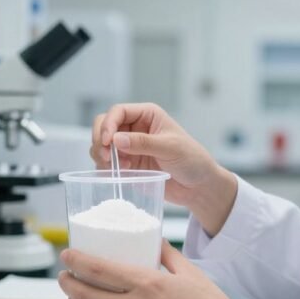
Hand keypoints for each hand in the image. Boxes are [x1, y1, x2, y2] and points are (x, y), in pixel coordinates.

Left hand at [58, 242, 242, 298]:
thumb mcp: (190, 272)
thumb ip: (166, 254)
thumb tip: (153, 240)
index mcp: (147, 285)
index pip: (98, 270)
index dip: (76, 261)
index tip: (67, 254)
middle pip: (85, 295)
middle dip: (67, 282)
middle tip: (64, 273)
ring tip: (73, 293)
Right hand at [91, 103, 236, 233]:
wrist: (199, 187)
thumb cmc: (192, 160)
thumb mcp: (170, 148)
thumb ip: (143, 143)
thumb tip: (116, 139)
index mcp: (147, 115)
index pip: (118, 112)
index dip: (109, 124)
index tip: (108, 141)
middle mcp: (135, 128)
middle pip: (104, 125)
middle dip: (101, 139)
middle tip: (106, 157)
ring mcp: (129, 146)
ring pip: (102, 144)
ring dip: (101, 154)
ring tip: (116, 167)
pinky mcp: (127, 164)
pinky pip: (107, 163)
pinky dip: (105, 167)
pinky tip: (119, 173)